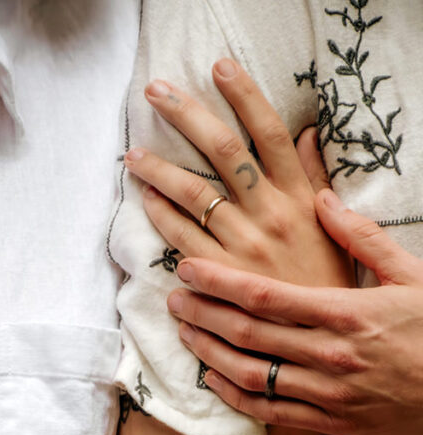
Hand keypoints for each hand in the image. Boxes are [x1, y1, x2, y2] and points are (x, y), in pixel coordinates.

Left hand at [125, 58, 352, 290]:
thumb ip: (314, 177)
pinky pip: (180, 237)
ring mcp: (241, 244)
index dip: (244, 95)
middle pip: (222, 150)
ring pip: (191, 192)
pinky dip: (160, 214)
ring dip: (157, 168)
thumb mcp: (332, 223)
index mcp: (300, 196)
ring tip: (132, 152)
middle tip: (155, 91)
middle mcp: (270, 213)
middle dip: (185, 115)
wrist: (317, 339)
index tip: (219, 67)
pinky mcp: (219, 275)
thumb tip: (306, 132)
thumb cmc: (324, 279)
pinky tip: (144, 197)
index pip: (269, 132)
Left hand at [167, 190, 422, 434]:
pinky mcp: (331, 424)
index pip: (265, 296)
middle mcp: (331, 354)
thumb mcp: (414, 274)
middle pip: (247, 333)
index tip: (187, 269)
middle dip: (202, 314)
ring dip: (209, 352)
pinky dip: (234, 396)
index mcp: (348, 312)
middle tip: (173, 299)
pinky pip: (269, 412)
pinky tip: (212, 379)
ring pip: (250, 374)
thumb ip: (362, 238)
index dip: (218, 282)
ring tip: (184, 333)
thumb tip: (320, 197)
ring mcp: (329, 393)